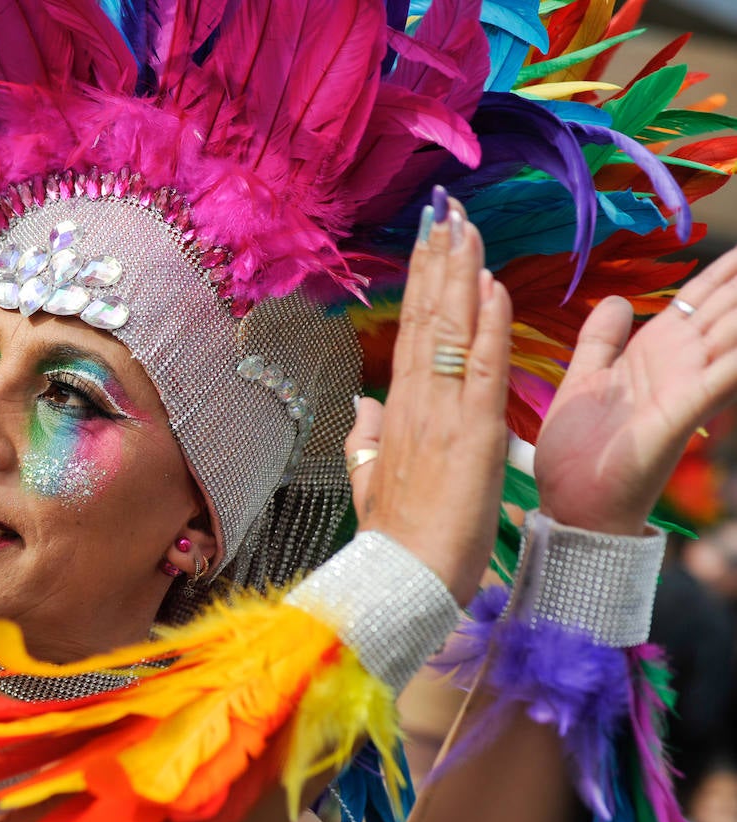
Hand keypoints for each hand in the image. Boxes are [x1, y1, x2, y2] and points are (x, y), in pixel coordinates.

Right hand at [347, 196, 512, 603]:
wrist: (404, 579)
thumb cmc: (394, 539)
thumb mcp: (368, 482)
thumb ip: (364, 440)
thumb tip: (363, 406)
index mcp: (394, 415)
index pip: (410, 336)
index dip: (419, 287)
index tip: (426, 244)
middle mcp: (412, 404)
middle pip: (425, 319)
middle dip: (436, 262)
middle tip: (445, 211)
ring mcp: (439, 414)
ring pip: (449, 331)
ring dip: (459, 274)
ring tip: (463, 225)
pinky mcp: (471, 432)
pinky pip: (479, 366)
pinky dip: (486, 323)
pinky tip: (491, 284)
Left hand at [534, 248, 736, 533]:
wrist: (570, 505)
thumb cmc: (578, 450)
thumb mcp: (585, 380)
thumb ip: (601, 340)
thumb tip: (621, 298)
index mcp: (654, 352)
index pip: (701, 298)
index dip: (727, 269)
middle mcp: (680, 364)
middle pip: (729, 307)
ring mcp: (687, 388)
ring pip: (736, 333)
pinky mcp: (682, 414)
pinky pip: (724, 377)